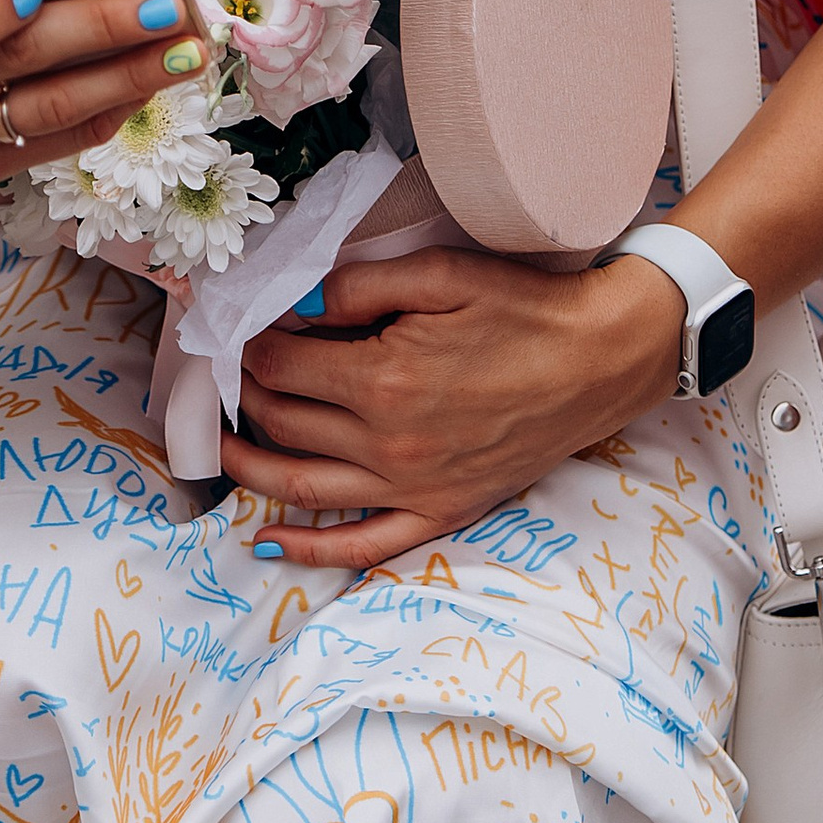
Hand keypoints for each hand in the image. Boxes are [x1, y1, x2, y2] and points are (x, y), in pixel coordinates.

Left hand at [224, 249, 686, 568]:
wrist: (604, 360)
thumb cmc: (526, 309)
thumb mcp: (442, 273)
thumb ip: (360, 284)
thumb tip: (296, 303)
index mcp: (385, 377)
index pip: (282, 363)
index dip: (248, 342)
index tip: (235, 327)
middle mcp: (389, 443)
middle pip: (282, 421)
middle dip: (241, 395)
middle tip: (224, 374)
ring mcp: (414, 486)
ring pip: (301, 485)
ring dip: (247, 468)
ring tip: (218, 448)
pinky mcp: (441, 511)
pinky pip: (362, 545)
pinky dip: (309, 550)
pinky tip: (268, 542)